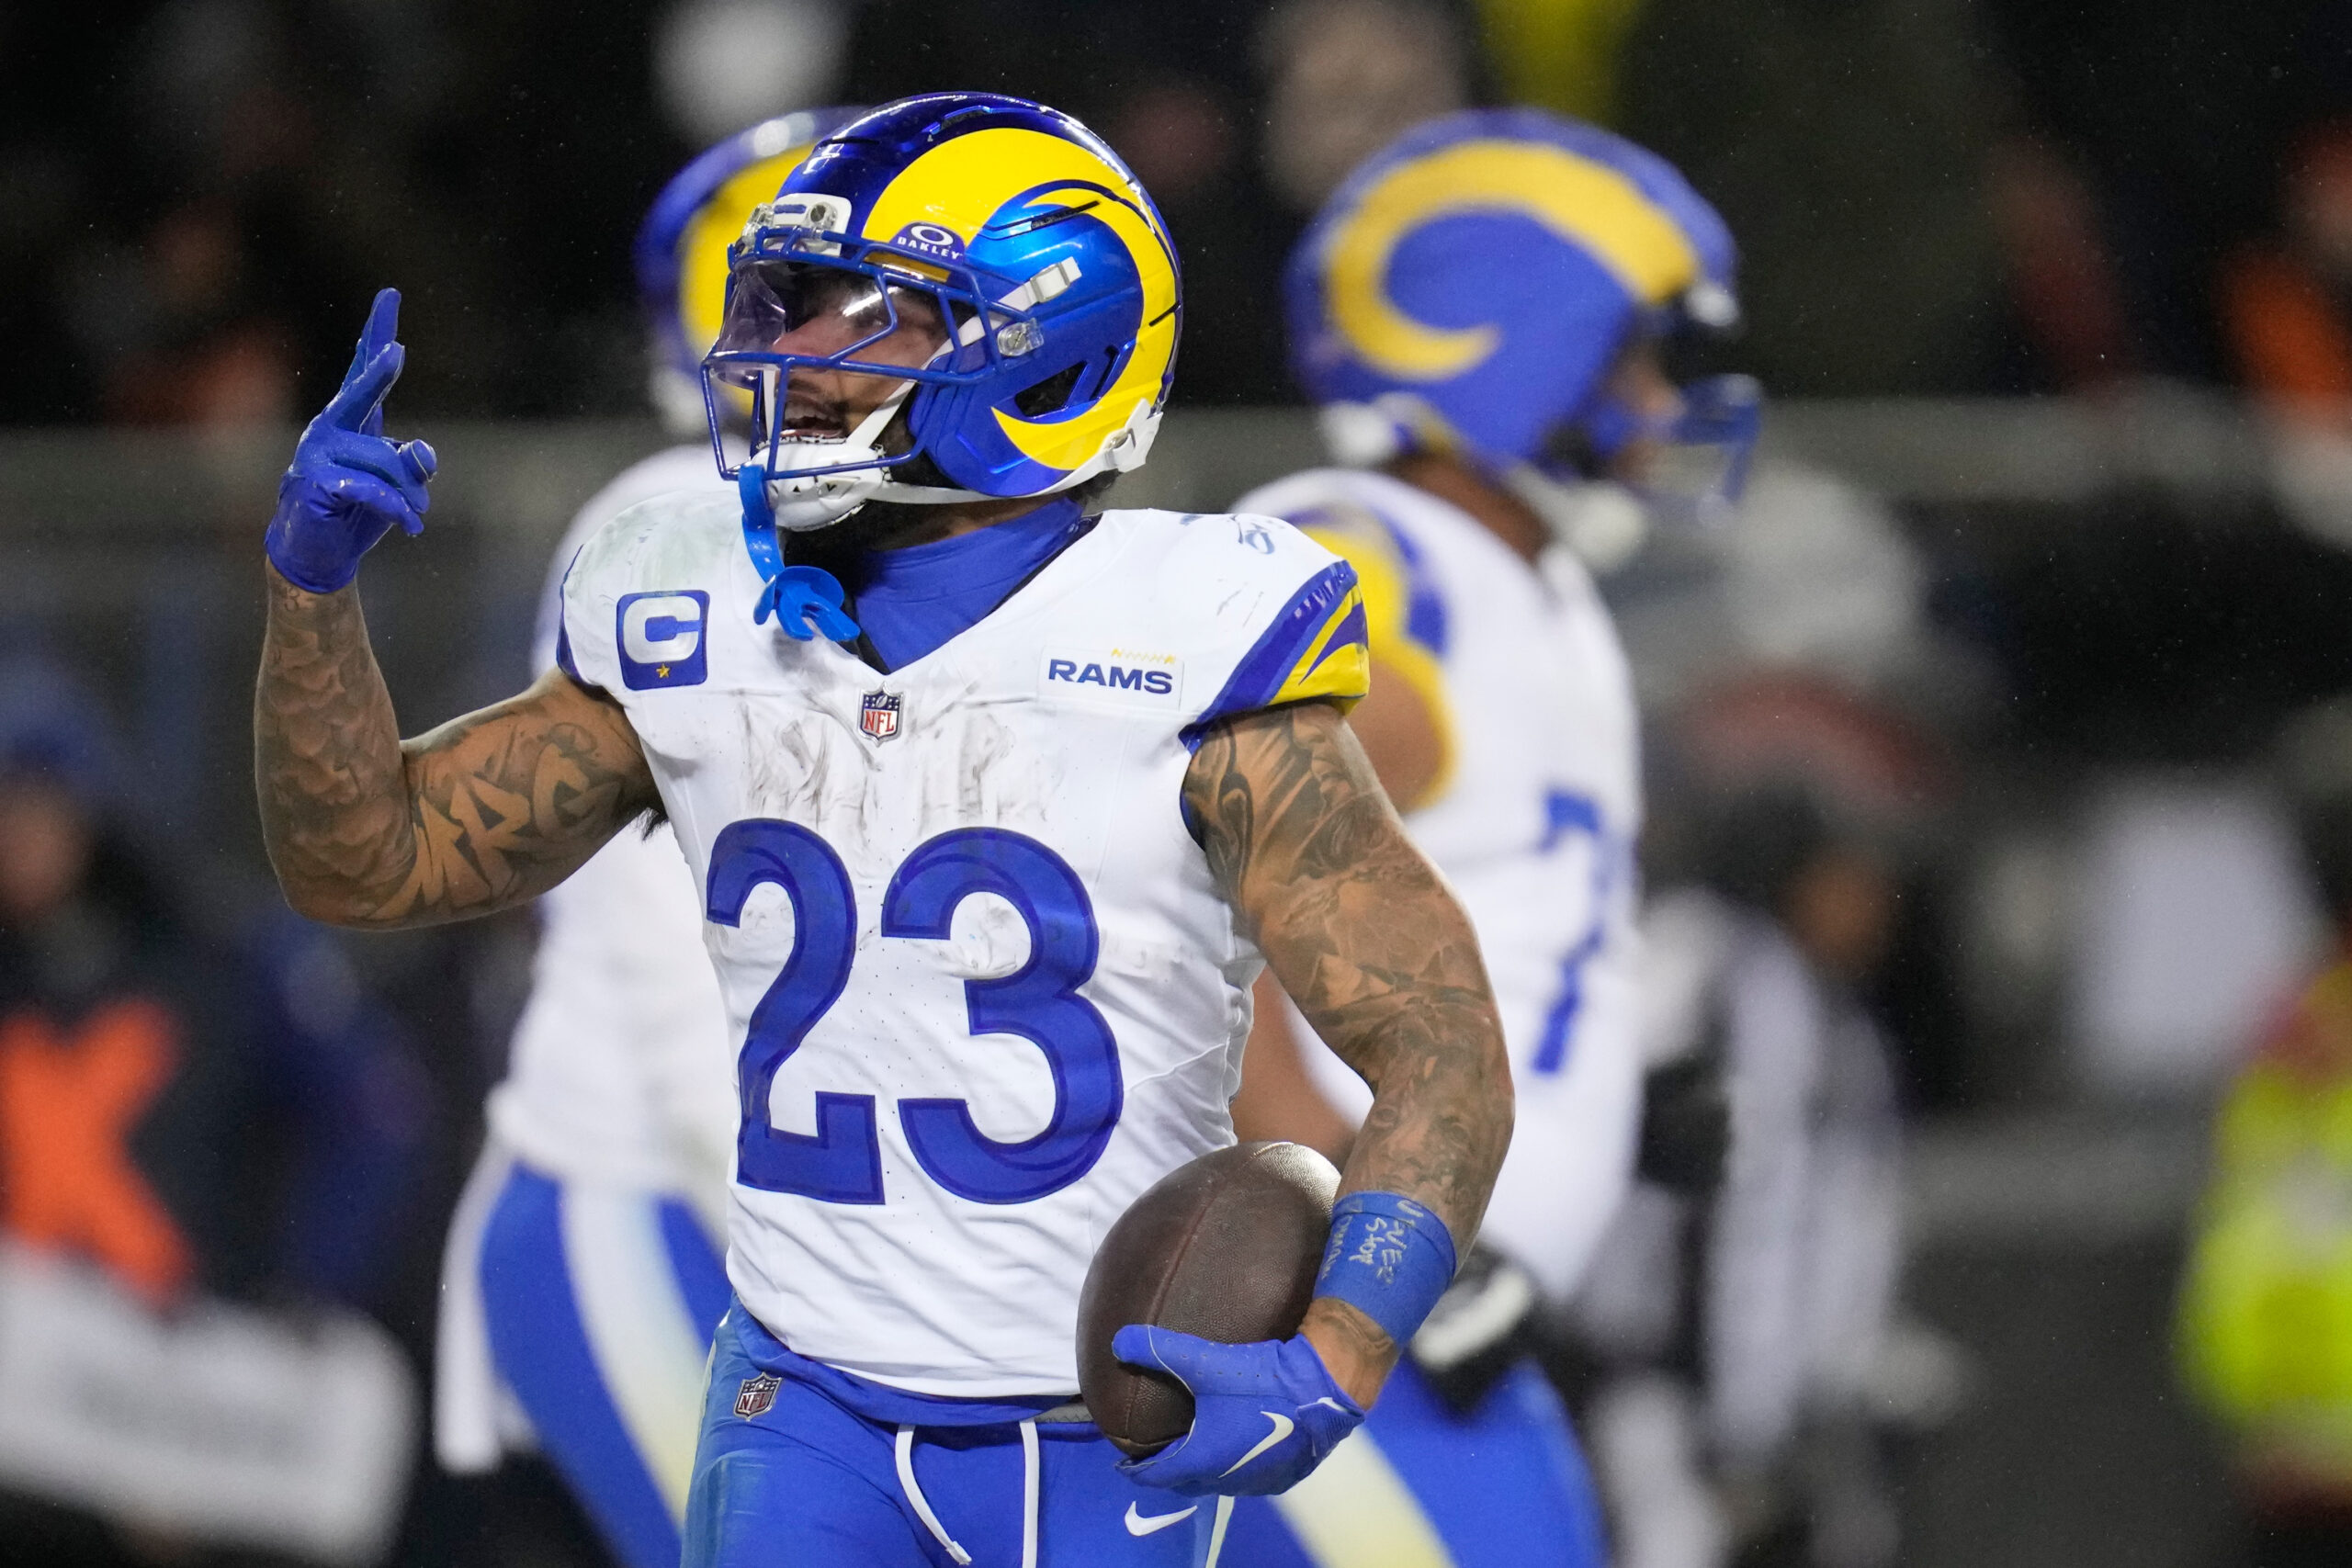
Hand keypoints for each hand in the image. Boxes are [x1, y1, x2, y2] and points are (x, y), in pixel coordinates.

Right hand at [264, 288, 436, 592]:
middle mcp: (329, 428)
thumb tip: (424, 453)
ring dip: (410, 494)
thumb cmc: (358, 511)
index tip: (389, 296)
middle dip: (379, 374)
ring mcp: (316, 454)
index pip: (365, 372)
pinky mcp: (313, 483)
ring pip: (384, 463)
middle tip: (397, 353)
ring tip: (417, 515)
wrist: (318, 551)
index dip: (377, 334)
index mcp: (352, 421)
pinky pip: (369, 490)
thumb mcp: (399, 486)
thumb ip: (413, 466)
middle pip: (361, 395)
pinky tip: (410, 524)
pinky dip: (395, 508)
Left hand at [1110, 1325, 1363, 1496]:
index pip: (1156, 1476)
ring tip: (1194, 1446)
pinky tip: (1236, 1445)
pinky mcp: (1283, 1478)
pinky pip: (1246, 1478)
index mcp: (1202, 1461)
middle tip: (1157, 1451)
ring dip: (1202, 1469)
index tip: (1123, 1462)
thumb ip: (1159, 1350)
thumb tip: (1117, 1341)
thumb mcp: (1206, 1361)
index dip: (1136, 1470)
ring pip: (1218, 1482)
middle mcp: (1226, 1480)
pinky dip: (1232, 1466)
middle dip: (1168, 1470)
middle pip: (1185, 1482)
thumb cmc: (1261, 1382)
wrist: (1324, 1390)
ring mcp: (1258, 1483)